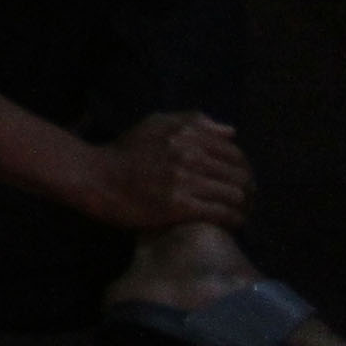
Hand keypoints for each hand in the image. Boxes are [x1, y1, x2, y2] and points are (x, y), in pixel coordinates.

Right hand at [82, 110, 252, 232]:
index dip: (245, 169)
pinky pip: (219, 213)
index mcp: (187, 134)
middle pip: (239, 175)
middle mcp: (190, 155)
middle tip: (247, 202)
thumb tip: (230, 132)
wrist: (96, 177)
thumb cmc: (125, 151)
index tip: (243, 181)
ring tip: (241, 215)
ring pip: (234, 195)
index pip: (234, 153)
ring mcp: (185, 181)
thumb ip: (194, 121)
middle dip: (249, 190)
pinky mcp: (179, 206)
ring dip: (244, 207)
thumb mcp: (155, 123)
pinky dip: (232, 219)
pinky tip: (232, 224)